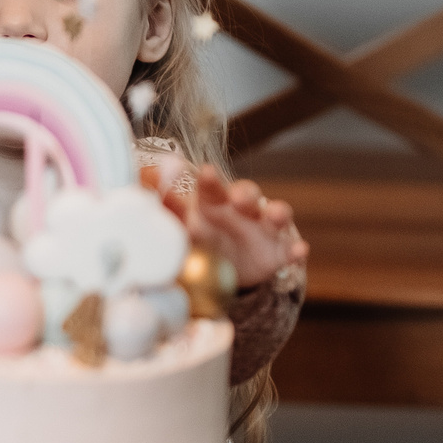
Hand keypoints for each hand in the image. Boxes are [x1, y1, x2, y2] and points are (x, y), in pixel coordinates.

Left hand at [158, 166, 307, 289]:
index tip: (206, 172)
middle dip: (247, 193)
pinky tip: (299, 250)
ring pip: (275, 216)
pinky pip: (289, 250)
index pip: (211, 188)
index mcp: (213, 203)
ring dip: (277, 212)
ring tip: (277, 214)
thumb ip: (165, 206)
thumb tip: (142, 177)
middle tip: (241, 196)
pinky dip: (295, 250)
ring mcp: (263, 231)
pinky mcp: (277, 253)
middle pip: (247, 195)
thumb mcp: (181, 225)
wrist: (224, 269)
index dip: (210, 180)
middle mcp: (241, 211)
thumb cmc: (199, 237)